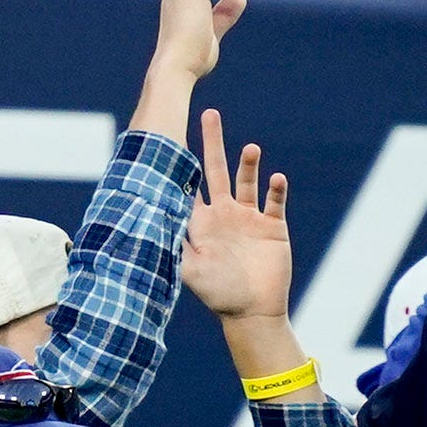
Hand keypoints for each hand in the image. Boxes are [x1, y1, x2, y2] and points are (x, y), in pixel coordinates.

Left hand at [180, 109, 291, 321]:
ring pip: (248, 180)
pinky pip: (276, 201)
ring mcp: (249, 218)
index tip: (172, 136)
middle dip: (212, 143)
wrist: (252, 312)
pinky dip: (276, 189)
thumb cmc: (217, 295)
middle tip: (209, 114)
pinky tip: (276, 178)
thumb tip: (150, 223)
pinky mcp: (273, 226)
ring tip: (250, 148)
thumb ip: (173, 247)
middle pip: (217, 170)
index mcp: (201, 222)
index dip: (180, 162)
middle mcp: (224, 214)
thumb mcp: (189, 271)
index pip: (188, 184)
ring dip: (249, 163)